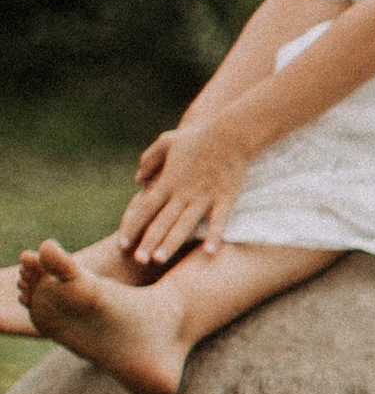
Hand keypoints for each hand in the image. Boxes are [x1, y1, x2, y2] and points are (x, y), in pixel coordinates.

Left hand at [118, 116, 250, 269]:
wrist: (231, 133)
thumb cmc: (198, 136)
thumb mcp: (167, 141)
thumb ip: (149, 159)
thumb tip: (138, 180)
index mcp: (167, 181)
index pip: (144, 208)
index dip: (132, 227)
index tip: (123, 244)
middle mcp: (183, 192)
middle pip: (161, 221)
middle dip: (148, 242)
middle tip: (138, 260)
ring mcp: (205, 197)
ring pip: (184, 225)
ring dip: (171, 243)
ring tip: (160, 260)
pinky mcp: (225, 199)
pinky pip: (219, 221)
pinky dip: (214, 236)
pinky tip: (209, 253)